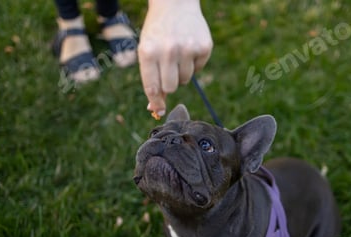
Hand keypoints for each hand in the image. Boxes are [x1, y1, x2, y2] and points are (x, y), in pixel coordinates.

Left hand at [138, 0, 212, 116]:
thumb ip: (150, 79)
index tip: (158, 110)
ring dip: (181, 73)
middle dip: (169, 85)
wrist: (175, 3)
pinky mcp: (204, 47)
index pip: (152, 87)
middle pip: (171, 88)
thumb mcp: (147, 51)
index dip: (156, 102)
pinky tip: (188, 47)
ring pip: (185, 79)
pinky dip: (193, 63)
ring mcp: (188, 48)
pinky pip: (198, 69)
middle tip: (168, 71)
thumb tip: (156, 109)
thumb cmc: (157, 32)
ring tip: (177, 54)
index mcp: (148, 52)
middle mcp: (168, 51)